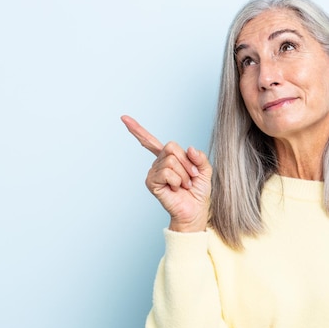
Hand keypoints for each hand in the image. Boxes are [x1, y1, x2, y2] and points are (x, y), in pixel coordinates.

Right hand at [121, 115, 211, 231]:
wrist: (195, 210)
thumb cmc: (198, 191)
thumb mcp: (204, 170)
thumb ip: (199, 157)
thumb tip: (189, 148)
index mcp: (168, 158)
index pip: (150, 141)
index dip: (137, 130)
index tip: (124, 118)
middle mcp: (158, 163)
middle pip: (171, 147)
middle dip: (186, 162)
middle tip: (191, 176)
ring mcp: (153, 173)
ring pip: (171, 161)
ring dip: (184, 174)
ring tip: (184, 185)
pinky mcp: (152, 183)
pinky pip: (167, 173)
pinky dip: (177, 181)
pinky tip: (176, 188)